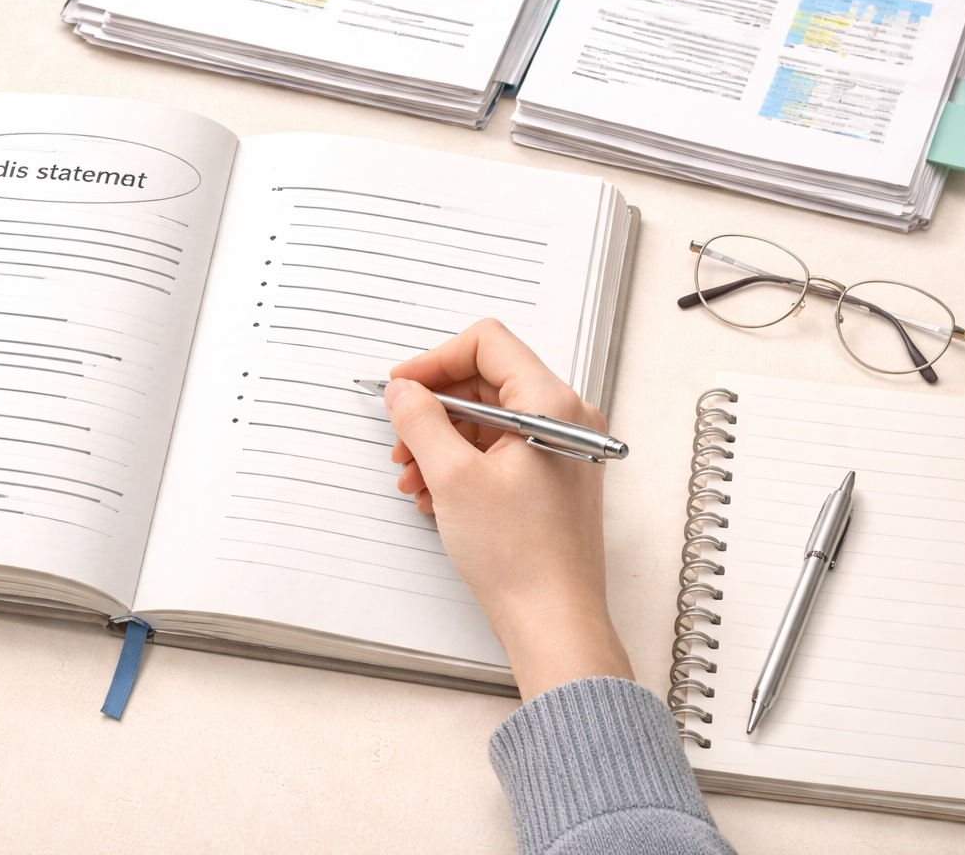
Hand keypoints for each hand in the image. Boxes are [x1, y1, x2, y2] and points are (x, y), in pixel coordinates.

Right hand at [384, 319, 632, 699]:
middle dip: (433, 410)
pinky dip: (459, 466)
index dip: (435, 360)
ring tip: (412, 478)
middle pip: (484, 382)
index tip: (402, 386)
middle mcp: (563, 419)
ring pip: (485, 421)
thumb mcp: (452, 477)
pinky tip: (433, 497)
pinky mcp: (548, 479)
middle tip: (401, 440)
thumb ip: (420, 420)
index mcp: (551, 404)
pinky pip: (496, 452)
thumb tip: (402, 392)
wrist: (552, 621)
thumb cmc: (521, 556)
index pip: (487, 343)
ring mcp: (558, 450)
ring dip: (440, 443)